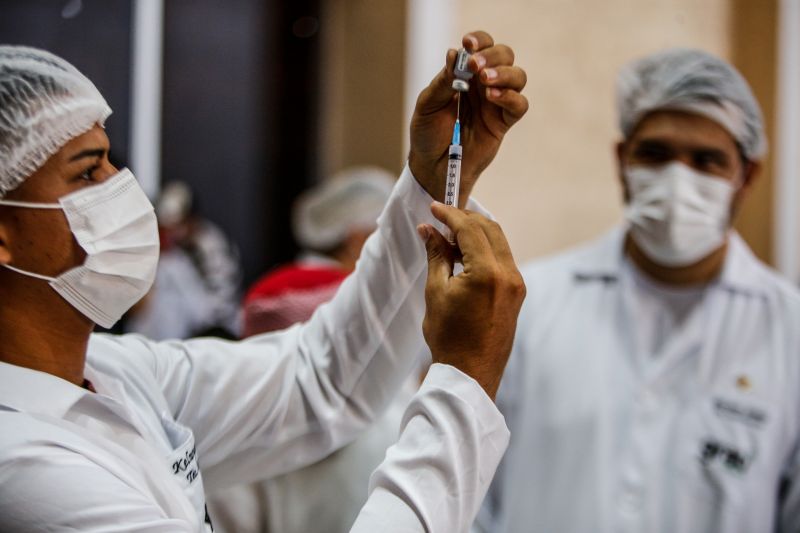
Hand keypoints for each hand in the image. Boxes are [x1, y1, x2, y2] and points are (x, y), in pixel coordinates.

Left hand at [409, 31, 527, 206]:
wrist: (432, 166)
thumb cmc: (428, 133)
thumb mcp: (428, 105)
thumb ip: (442, 82)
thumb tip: (454, 54)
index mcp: (465, 74)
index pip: (481, 47)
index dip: (480, 40)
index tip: (468, 43)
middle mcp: (483, 85)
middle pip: (505, 56)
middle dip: (492, 55)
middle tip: (475, 66)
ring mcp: (496, 103)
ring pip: (518, 77)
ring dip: (504, 73)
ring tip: (484, 80)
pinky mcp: (502, 123)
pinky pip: (519, 105)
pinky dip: (510, 97)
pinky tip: (492, 97)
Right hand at [418, 202, 525, 398]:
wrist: (470, 374)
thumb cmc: (448, 337)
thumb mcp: (436, 291)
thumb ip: (435, 255)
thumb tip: (428, 229)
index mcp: (488, 273)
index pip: (470, 229)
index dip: (450, 215)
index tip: (434, 207)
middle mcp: (509, 275)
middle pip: (490, 229)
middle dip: (465, 219)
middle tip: (441, 219)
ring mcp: (516, 284)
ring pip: (499, 242)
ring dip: (475, 233)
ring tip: (449, 236)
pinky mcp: (517, 293)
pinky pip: (502, 259)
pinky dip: (484, 249)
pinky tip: (464, 254)